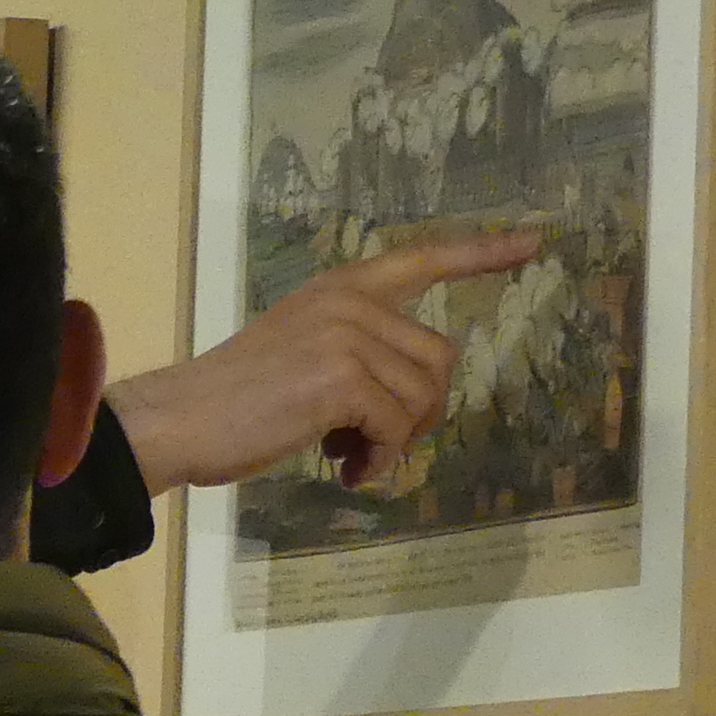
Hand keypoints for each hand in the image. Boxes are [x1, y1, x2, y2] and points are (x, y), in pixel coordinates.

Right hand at [107, 229, 543, 491]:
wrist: (181, 419)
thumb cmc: (233, 399)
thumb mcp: (300, 352)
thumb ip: (354, 355)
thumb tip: (403, 406)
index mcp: (340, 287)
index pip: (423, 257)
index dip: (481, 253)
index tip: (534, 243)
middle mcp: (349, 300)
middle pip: (438, 358)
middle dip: (418, 412)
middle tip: (371, 443)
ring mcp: (347, 334)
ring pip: (421, 396)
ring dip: (395, 440)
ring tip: (348, 457)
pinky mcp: (343, 376)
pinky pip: (397, 426)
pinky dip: (380, 458)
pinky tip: (347, 471)